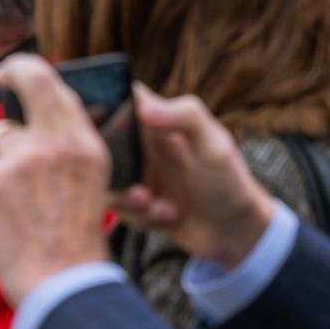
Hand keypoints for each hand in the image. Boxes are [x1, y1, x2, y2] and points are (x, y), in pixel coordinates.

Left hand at [0, 54, 112, 307]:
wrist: (64, 283)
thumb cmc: (71, 243)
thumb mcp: (89, 186)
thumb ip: (64, 152)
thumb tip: (29, 126)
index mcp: (87, 145)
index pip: (58, 87)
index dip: (31, 70)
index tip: (13, 73)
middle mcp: (60, 143)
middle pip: (29, 80)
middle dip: (11, 74)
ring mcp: (27, 158)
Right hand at [113, 86, 274, 267]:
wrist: (235, 233)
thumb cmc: (229, 181)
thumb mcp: (214, 145)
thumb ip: (186, 117)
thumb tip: (144, 109)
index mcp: (153, 117)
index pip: (113, 96)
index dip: (96, 106)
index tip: (97, 128)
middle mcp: (136, 142)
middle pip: (94, 140)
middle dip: (105, 167)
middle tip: (134, 184)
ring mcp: (130, 171)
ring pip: (101, 178)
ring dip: (126, 197)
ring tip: (154, 203)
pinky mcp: (129, 201)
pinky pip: (115, 207)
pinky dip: (140, 215)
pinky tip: (168, 215)